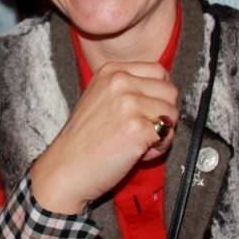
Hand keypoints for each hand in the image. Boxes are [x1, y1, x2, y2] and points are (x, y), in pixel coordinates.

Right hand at [30, 61, 178, 213]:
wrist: (66, 168)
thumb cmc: (83, 139)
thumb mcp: (100, 97)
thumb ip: (128, 88)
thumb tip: (163, 89)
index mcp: (111, 71)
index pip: (159, 71)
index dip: (158, 94)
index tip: (146, 110)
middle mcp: (120, 82)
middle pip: (170, 91)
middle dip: (163, 113)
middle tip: (140, 130)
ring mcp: (129, 103)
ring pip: (173, 113)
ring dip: (162, 132)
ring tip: (138, 142)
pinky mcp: (138, 128)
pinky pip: (168, 135)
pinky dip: (158, 149)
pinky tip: (137, 153)